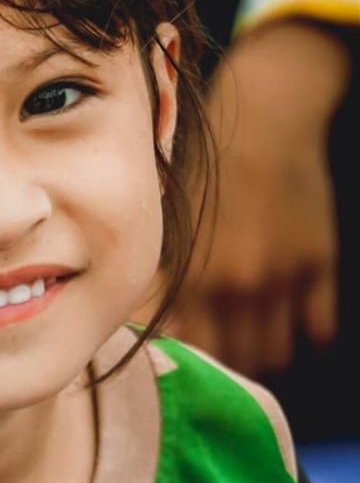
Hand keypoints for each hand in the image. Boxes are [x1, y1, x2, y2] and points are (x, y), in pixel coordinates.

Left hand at [167, 19, 349, 375]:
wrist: (265, 122)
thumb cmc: (213, 173)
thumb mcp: (178, 225)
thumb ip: (174, 277)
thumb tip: (164, 327)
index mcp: (192, 277)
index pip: (196, 348)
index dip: (199, 357)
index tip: (201, 354)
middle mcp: (234, 284)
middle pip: (236, 356)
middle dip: (233, 359)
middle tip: (233, 350)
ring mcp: (279, 277)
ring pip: (275, 350)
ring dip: (269, 351)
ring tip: (263, 339)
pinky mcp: (316, 263)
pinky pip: (317, 326)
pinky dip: (309, 331)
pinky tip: (300, 319)